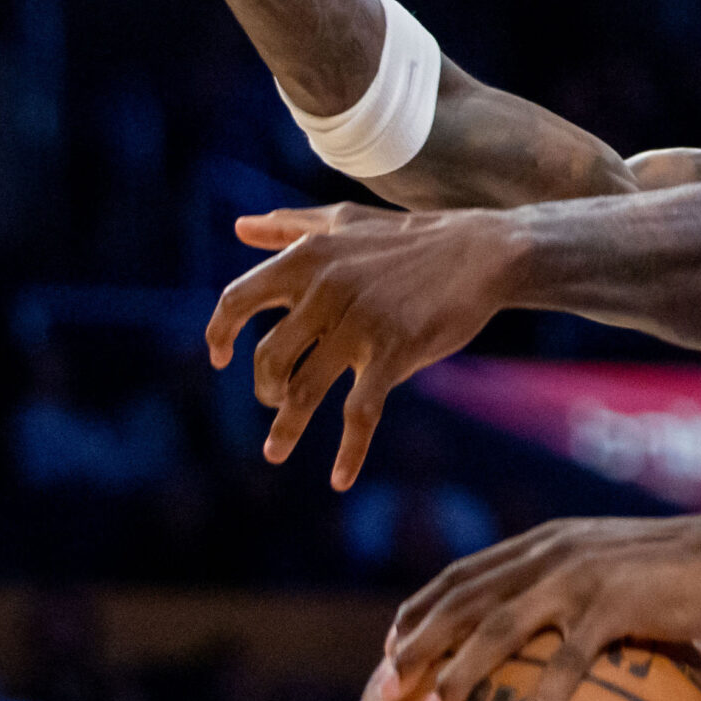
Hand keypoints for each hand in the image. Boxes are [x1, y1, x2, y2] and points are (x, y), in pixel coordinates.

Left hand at [204, 204, 516, 488]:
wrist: (482, 254)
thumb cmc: (411, 238)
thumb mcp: (343, 221)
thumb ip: (289, 226)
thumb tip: (240, 227)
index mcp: (306, 259)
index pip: (237, 300)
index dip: (219, 333)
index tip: (218, 358)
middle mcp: (324, 290)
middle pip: (268, 356)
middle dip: (264, 388)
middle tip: (274, 401)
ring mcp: (358, 323)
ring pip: (304, 390)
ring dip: (286, 427)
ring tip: (273, 451)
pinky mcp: (393, 352)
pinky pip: (360, 413)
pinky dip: (349, 451)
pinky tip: (340, 479)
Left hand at [388, 515, 700, 700]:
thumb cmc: (681, 579)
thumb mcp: (615, 575)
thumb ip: (573, 601)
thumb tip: (544, 657)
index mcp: (543, 546)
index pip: (463, 574)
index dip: (421, 610)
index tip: (389, 648)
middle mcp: (550, 556)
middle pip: (465, 601)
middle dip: (417, 647)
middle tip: (384, 693)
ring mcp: (579, 578)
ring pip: (500, 628)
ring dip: (459, 676)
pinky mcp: (615, 604)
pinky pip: (568, 660)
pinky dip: (541, 700)